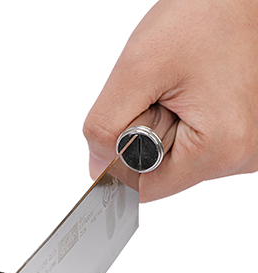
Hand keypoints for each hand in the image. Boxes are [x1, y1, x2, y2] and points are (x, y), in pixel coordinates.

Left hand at [83, 0, 257, 201]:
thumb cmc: (207, 15)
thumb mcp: (137, 69)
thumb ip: (105, 127)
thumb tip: (97, 168)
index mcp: (222, 148)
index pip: (145, 188)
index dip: (125, 156)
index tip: (139, 109)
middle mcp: (244, 155)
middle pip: (163, 173)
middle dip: (150, 134)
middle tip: (169, 88)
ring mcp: (250, 145)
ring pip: (180, 156)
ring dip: (170, 122)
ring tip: (189, 83)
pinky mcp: (248, 130)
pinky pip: (198, 140)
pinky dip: (188, 117)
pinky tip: (199, 87)